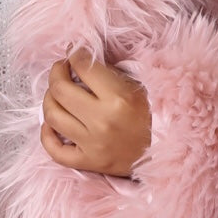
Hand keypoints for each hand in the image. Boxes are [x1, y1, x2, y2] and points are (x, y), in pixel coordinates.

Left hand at [39, 45, 151, 177]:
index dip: (75, 55)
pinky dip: (47, 136)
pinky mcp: (89, 163)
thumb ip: (109, 72)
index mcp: (118, 98)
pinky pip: (55, 151)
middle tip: (61, 69)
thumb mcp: (139, 85)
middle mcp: (102, 121)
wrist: (170, 152)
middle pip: (60, 90)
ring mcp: (93, 144)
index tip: (75, 54)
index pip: (83, 67)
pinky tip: (51, 125)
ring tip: (56, 94)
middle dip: (57, 73)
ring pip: (52, 116)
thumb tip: (81, 59)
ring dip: (49, 99)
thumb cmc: (154, 115)